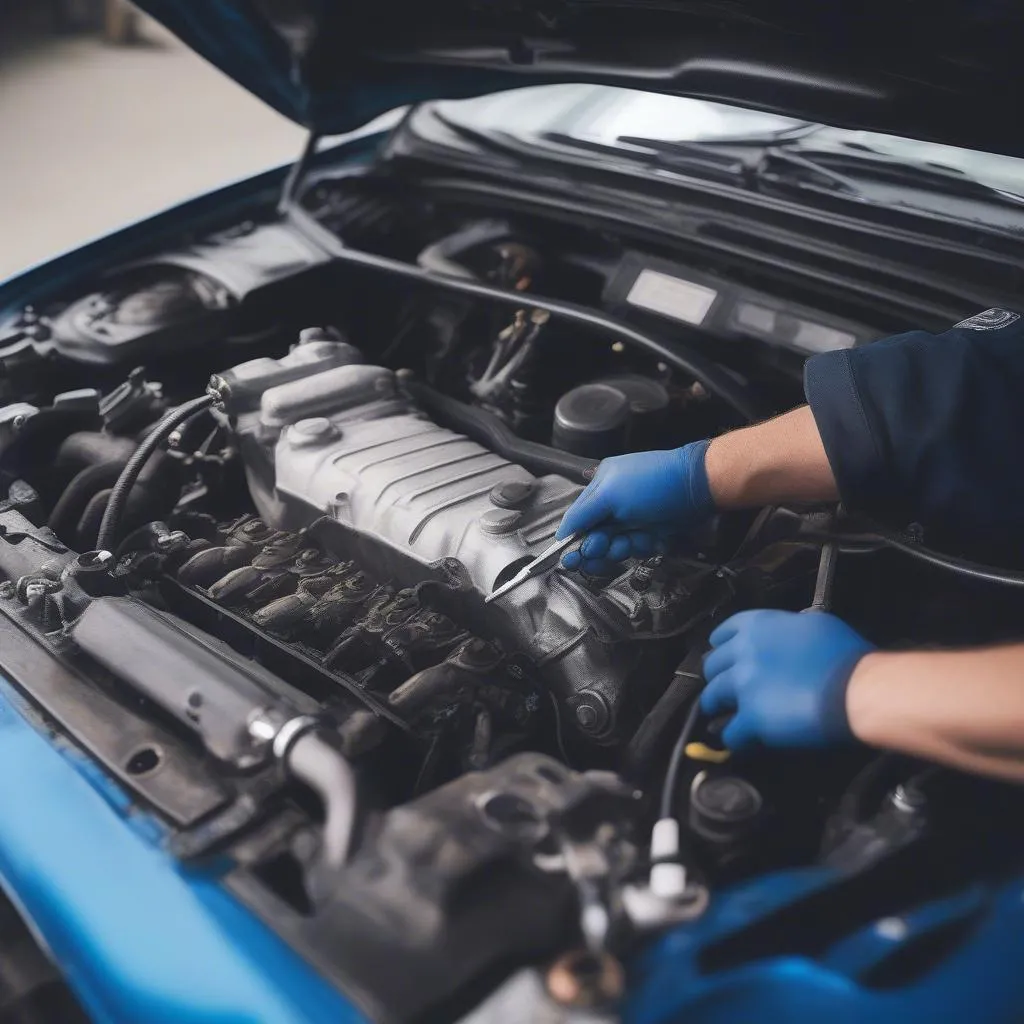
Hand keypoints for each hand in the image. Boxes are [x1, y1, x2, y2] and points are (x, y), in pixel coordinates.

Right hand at [556, 440, 714, 574]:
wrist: (698, 487)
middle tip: (607, 548)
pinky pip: (638, 547)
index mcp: (601, 486)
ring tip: (633, 540)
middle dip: (600, 546)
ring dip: (622, 547)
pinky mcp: (652, 530)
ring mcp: (634, 517)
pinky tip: (653, 538)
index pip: (578, 518)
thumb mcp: (610, 494)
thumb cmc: (653, 484)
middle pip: (595, 536)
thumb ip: (582, 515)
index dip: (574, 539)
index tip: (571, 559)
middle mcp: (615, 502)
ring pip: (616, 545)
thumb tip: (560, 533)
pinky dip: (643, 546)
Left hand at [701, 610, 874, 749]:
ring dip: (717, 706)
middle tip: (725, 688)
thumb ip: (785, 631)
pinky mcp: (751, 717)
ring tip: (722, 715)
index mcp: (758, 626)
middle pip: (712, 665)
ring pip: (712, 697)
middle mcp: (743, 652)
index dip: (721, 645)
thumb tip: (782, 640)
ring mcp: (744, 685)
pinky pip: (730, 732)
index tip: (723, 654)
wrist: (856, 689)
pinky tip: (739, 740)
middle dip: (717, 677)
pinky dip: (733, 737)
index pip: (723, 632)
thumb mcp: (813, 625)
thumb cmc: (844, 656)